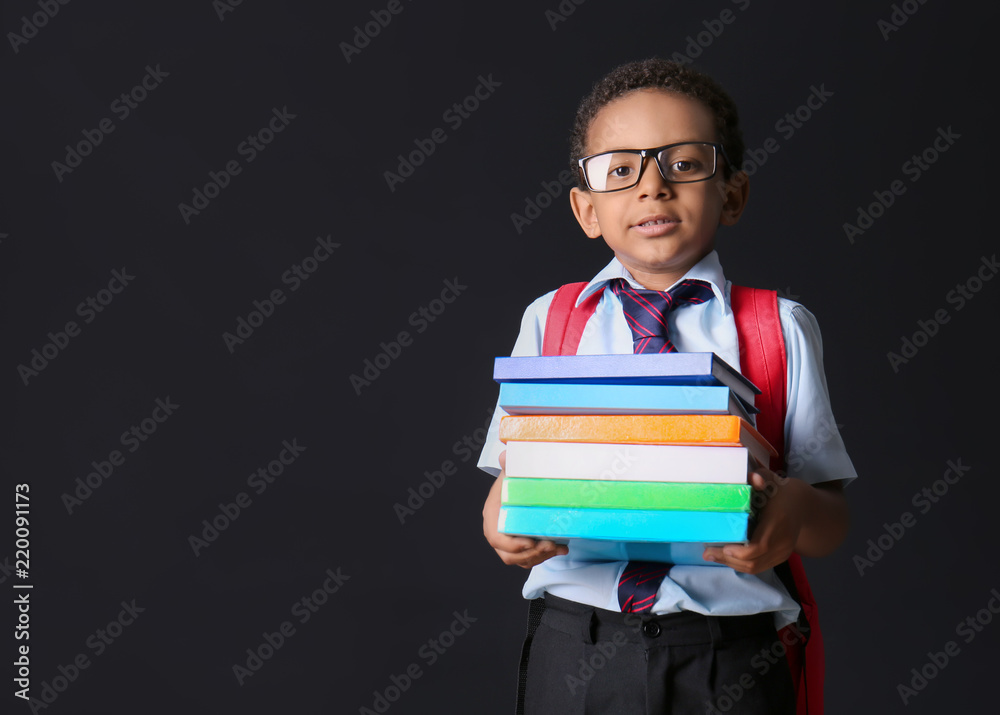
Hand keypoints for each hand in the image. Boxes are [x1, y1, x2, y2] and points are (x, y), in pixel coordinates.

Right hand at [482, 450, 568, 568]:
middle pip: (509, 554)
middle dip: (531, 553)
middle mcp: (497, 530)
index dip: (512, 545)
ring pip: (521, 559)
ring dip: (540, 557)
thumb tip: (505, 455)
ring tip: (558, 547)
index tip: (530, 542)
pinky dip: (545, 557)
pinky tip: (561, 548)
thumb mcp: (512, 470)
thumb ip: (509, 464)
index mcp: (492, 514)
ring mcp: (508, 541)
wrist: (517, 485)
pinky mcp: (520, 545)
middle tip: (550, 545)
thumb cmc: (514, 479)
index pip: (495, 538)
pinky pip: (529, 558)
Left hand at [702, 467, 804, 574]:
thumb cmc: (783, 493)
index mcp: (779, 522)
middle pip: (754, 561)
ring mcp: (783, 552)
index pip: (760, 545)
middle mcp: (783, 541)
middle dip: (728, 559)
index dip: (739, 551)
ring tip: (712, 555)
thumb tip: (754, 478)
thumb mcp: (773, 481)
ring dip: (732, 564)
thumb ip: (762, 477)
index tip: (722, 546)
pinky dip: (741, 564)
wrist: (803, 508)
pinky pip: (759, 567)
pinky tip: (727, 556)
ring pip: (755, 567)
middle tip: (707, 553)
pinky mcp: (780, 558)